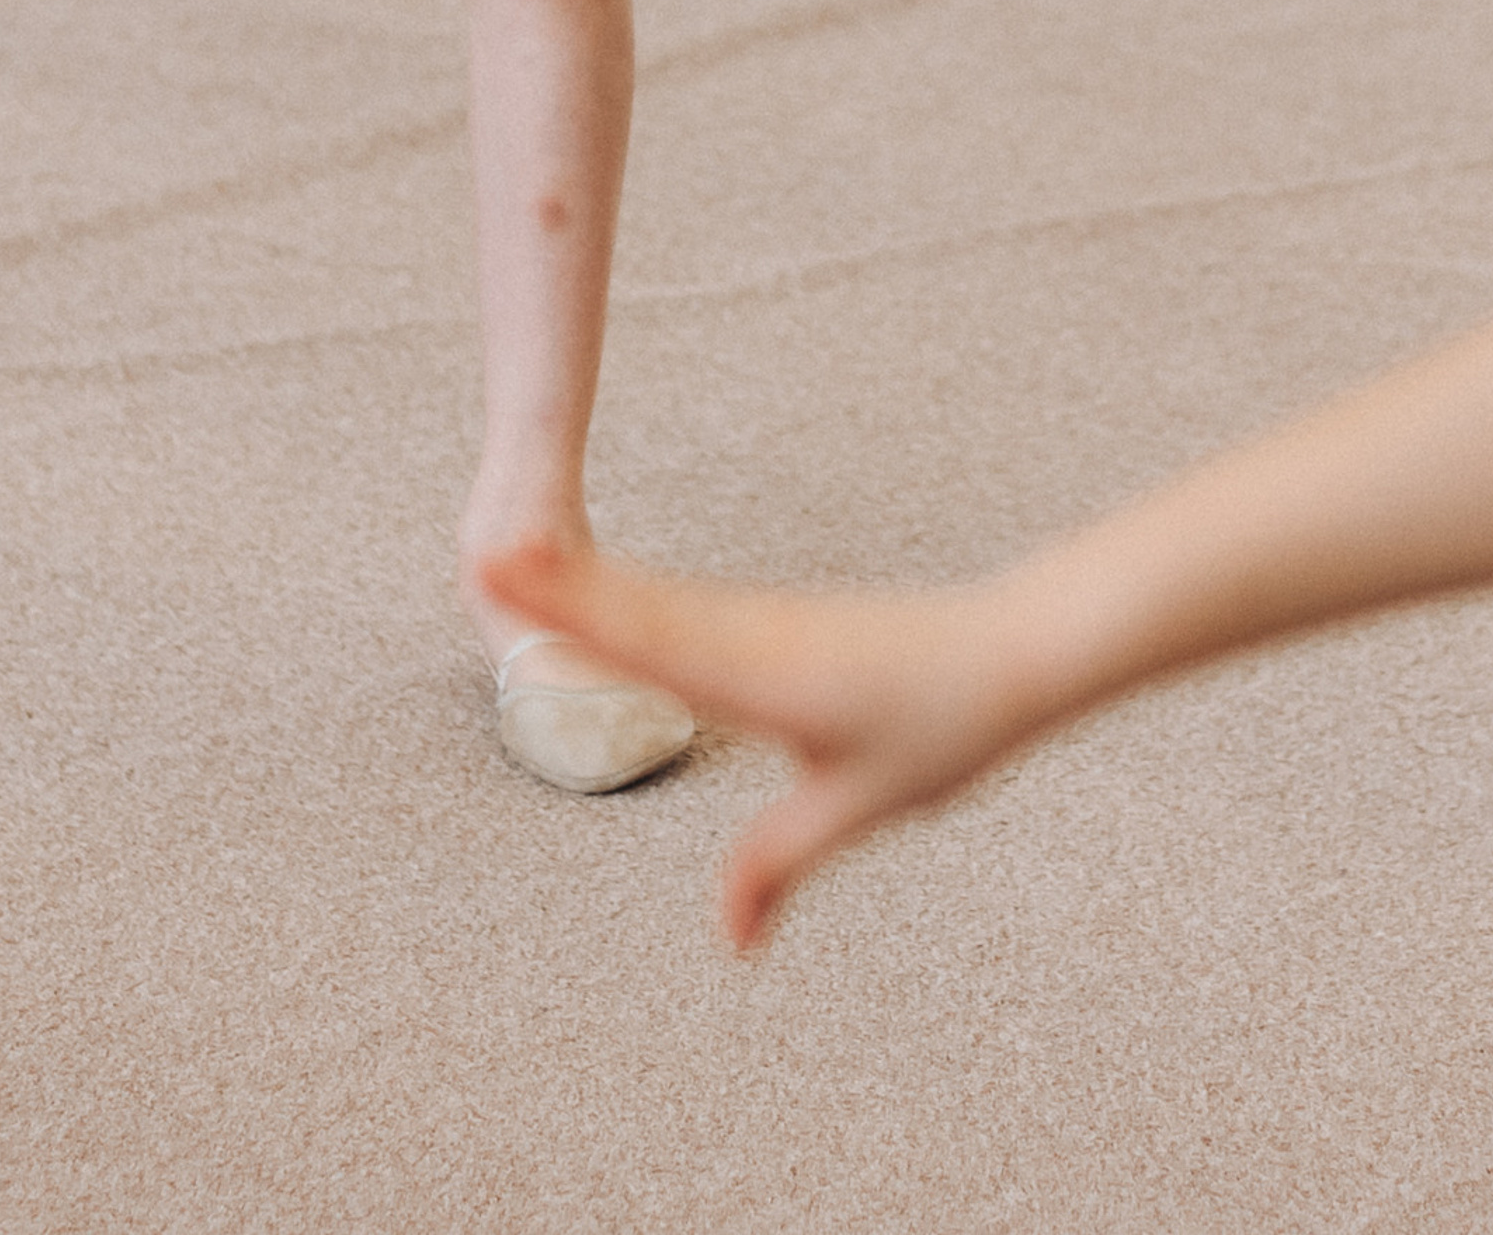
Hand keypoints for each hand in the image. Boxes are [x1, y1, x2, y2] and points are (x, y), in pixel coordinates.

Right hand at [482, 537, 1031, 949]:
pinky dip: (641, 598)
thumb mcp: (862, 803)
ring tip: (520, 561)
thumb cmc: (946, 724)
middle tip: (481, 554)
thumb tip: (729, 937)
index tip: (515, 576)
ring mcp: (767, 622)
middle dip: (561, 587)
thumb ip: (782, 860)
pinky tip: (612, 599)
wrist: (1012, 649)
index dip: (578, 614)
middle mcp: (755, 635)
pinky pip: (694, 608)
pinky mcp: (781, 624)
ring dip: (593, 584)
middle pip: (641, 610)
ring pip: (665, 602)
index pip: (650, 642)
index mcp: (765, 674)